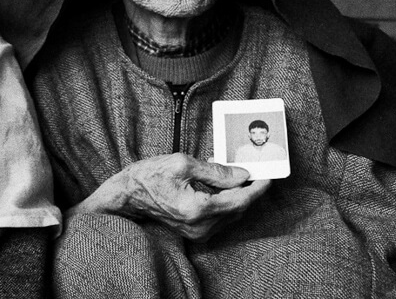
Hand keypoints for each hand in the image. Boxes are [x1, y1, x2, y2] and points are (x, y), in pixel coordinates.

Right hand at [68, 153, 270, 241]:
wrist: (127, 195)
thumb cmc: (148, 176)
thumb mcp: (182, 163)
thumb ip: (216, 171)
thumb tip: (241, 175)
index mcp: (198, 208)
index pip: (239, 200)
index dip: (257, 188)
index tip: (268, 176)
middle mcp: (200, 225)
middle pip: (238, 209)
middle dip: (249, 190)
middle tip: (256, 171)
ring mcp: (197, 231)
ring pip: (230, 214)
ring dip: (236, 194)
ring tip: (233, 173)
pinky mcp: (194, 231)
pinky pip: (219, 217)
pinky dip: (224, 201)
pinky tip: (219, 184)